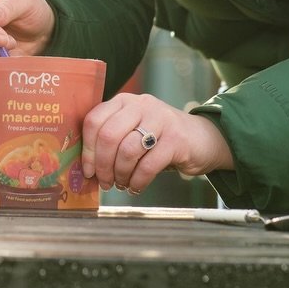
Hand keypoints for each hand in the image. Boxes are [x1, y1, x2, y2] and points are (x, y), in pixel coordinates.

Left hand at [81, 93, 234, 194]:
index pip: (94, 120)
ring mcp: (161, 119)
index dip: (88, 150)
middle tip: (106, 182)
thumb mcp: (134, 129)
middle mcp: (141, 105)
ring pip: (127, 151)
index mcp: (124, 101)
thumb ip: (112, 139)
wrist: (202, 139)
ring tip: (123, 184)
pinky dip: (138, 181)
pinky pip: (148, 165)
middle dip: (103, 165)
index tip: (88, 171)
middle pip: (109, 136)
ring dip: (121, 175)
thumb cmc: (159, 138)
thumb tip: (86, 167)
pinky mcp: (176, 139)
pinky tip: (136, 187)